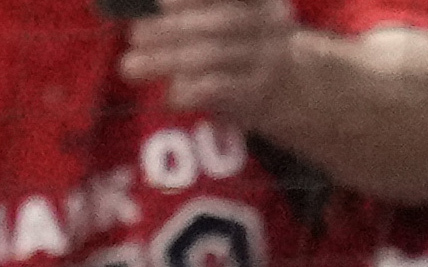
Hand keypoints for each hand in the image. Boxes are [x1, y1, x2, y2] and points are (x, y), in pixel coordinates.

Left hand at [121, 0, 300, 119]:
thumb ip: (195, 14)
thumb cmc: (245, 48)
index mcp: (259, 0)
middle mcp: (268, 23)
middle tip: (134, 36)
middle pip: (216, 22)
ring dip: (165, 60)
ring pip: (211, 56)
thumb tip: (142, 14)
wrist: (297, 93)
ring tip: (130, 66)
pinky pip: (218, 89)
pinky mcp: (260, 95)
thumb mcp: (232, 19)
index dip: (192, 1)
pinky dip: (187, 92)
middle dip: (169, 28)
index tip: (158, 4)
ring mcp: (267, 60)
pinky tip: (168, 96)